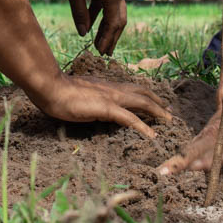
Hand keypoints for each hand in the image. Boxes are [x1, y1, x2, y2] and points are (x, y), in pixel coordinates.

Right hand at [31, 74, 169, 137]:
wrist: (52, 88)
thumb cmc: (62, 92)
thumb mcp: (83, 94)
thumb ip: (94, 98)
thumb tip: (97, 105)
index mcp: (108, 86)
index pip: (133, 88)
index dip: (147, 94)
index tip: (158, 101)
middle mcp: (114, 90)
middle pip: (144, 94)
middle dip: (159, 102)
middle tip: (170, 112)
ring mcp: (112, 98)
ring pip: (143, 103)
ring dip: (158, 112)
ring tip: (169, 121)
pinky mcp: (108, 108)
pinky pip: (131, 119)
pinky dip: (144, 127)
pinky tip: (152, 136)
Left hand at [60, 0, 126, 54]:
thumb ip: (79, 12)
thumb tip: (83, 33)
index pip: (114, 22)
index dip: (107, 38)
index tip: (100, 52)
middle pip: (119, 20)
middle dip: (111, 37)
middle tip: (104, 54)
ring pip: (115, 13)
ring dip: (108, 28)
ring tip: (100, 44)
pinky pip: (108, 4)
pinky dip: (102, 16)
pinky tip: (92, 26)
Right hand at [157, 107, 222, 188]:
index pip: (220, 149)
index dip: (209, 159)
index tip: (195, 167)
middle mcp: (214, 137)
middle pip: (196, 149)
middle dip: (180, 162)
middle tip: (163, 175)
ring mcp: (204, 140)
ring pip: (188, 152)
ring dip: (173, 164)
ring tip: (158, 177)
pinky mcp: (199, 146)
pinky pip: (187, 156)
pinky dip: (175, 165)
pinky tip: (163, 176)